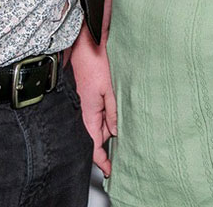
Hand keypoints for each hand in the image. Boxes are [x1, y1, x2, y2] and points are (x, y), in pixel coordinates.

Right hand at [71, 30, 116, 176]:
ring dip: (111, 130)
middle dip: (107, 146)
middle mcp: (86, 110)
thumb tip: (117, 132)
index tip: (110, 169)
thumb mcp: (110, 89)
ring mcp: (88, 102)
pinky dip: (110, 118)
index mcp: (88, 112)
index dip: (101, 159)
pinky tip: (120, 115)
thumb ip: (114, 111)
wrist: (87, 43)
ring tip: (126, 136)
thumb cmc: (95, 63)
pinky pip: (101, 112)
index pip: (93, 144)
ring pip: (100, 123)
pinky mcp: (91, 94)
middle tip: (122, 154)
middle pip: (97, 136)